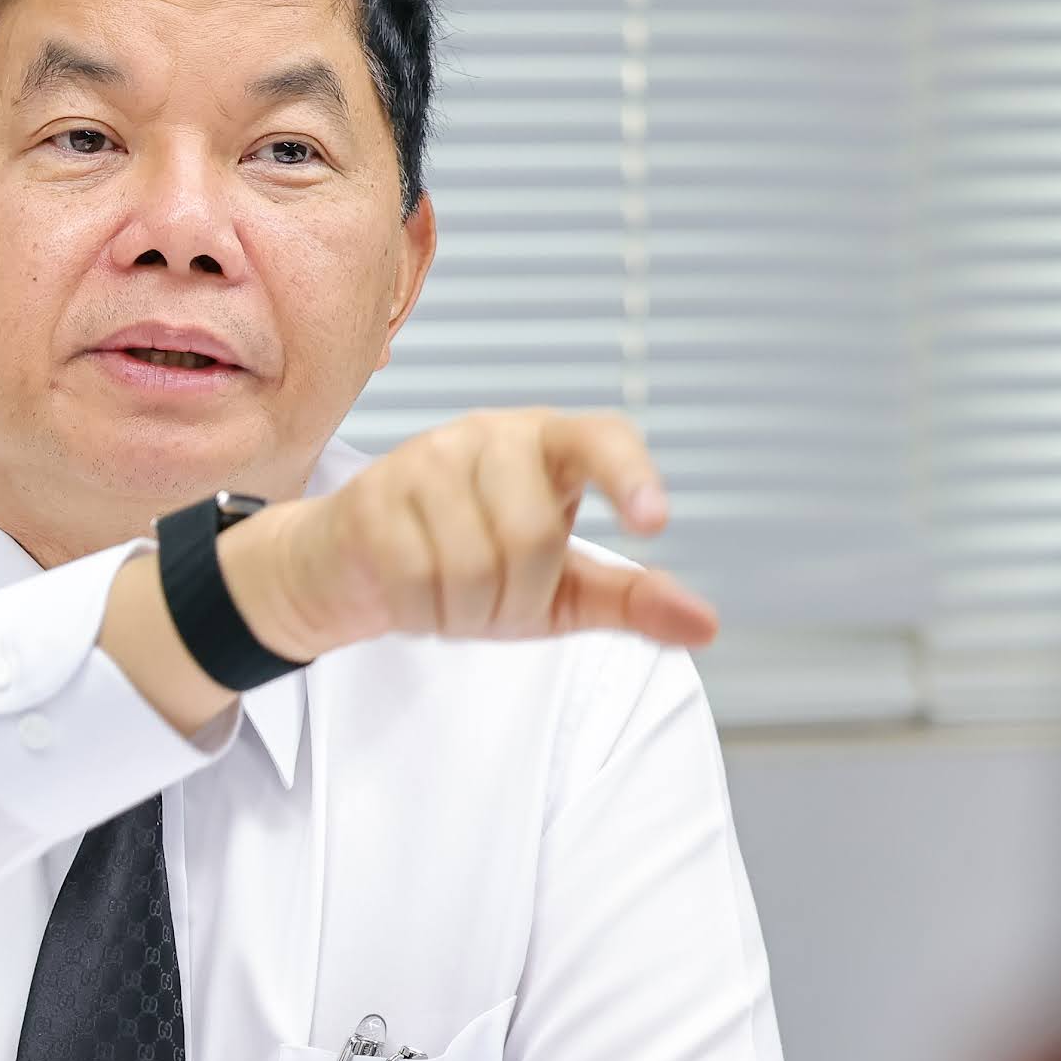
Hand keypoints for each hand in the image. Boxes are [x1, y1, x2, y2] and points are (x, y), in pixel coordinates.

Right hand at [229, 408, 713, 657]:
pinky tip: (416, 601)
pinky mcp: (372, 496)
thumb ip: (629, 600)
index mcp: (550, 444)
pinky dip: (424, 616)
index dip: (630, 475)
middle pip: (533, 535)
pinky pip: (417, 581)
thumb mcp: (561, 587)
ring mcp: (426, 458)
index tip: (654, 522)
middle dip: (518, 599)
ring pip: (473, 565)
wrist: (356, 565)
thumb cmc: (471, 566)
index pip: (602, 439)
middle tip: (495, 605)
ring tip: (452, 600)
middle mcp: (490, 435)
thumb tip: (705, 625)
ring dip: (467, 614)